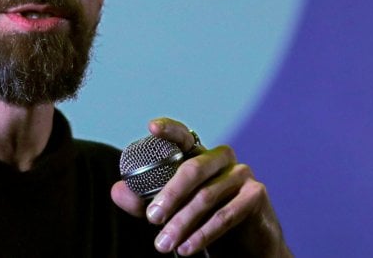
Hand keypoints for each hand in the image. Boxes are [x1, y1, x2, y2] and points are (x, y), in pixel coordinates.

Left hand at [111, 118, 291, 256]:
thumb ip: (146, 201)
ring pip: (206, 196)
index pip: (184, 136)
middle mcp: (221, 159)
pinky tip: (186, 248)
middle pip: (192, 169)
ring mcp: (241, 174)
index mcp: (200, 155)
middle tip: (151, 218)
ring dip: (182, 223)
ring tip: (163, 245)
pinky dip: (203, 234)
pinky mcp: (256, 195)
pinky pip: (225, 214)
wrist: (245, 248)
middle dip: (169, 195)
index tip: (151, 127)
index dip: (169, 129)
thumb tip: (116, 191)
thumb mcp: (172, 211)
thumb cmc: (205, 221)